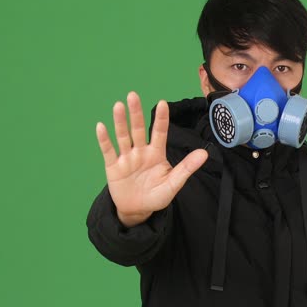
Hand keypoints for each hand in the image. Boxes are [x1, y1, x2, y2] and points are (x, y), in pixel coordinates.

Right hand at [95, 91, 207, 226]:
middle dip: (136, 113)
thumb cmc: (157, 195)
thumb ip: (187, 167)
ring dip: (120, 122)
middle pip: (137, 129)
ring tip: (118, 106)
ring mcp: (126, 158)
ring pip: (123, 136)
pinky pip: (108, 151)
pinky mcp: (113, 167)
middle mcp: (140, 151)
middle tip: (133, 95)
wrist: (138, 210)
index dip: (161, 118)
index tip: (163, 103)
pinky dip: (104, 139)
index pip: (159, 132)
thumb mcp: (174, 183)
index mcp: (156, 153)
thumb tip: (205, 153)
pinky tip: (101, 127)